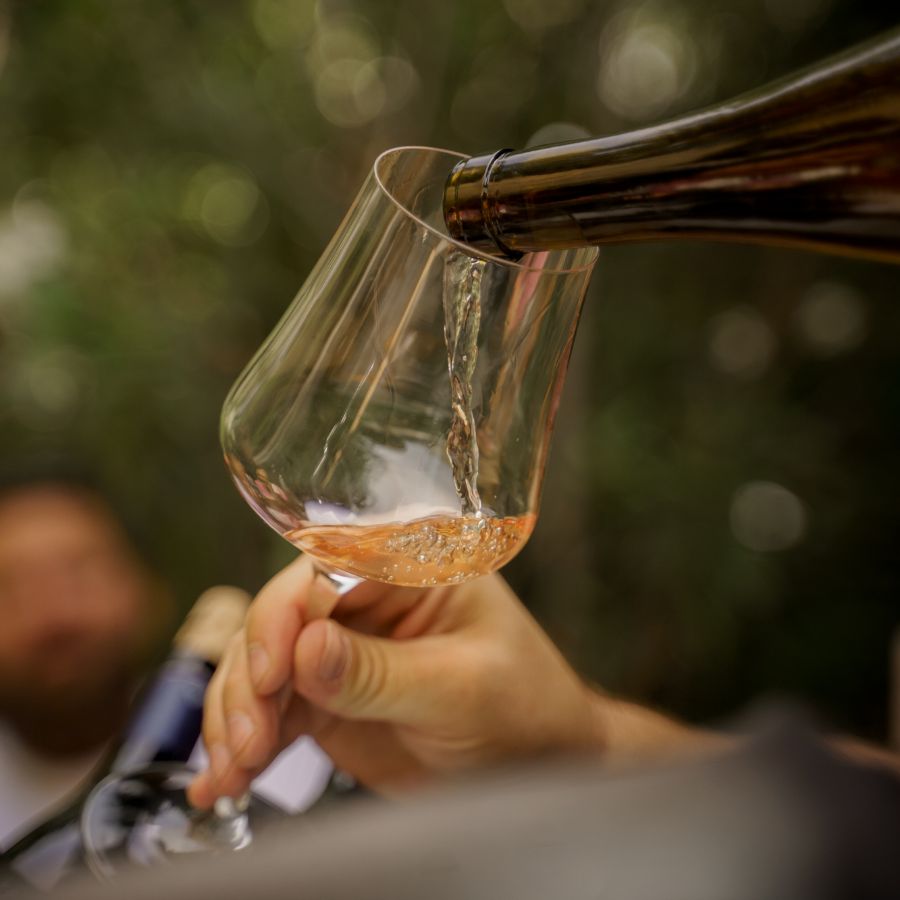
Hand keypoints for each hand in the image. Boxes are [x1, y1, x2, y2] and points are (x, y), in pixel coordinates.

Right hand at [187, 555, 597, 806]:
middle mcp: (367, 595)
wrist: (537, 762)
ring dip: (236, 716)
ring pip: (261, 665)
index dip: (282, 616)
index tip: (267, 675)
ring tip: (234, 769)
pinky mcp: (327, 696)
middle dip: (250, 679)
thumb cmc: (525, 705)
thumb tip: (305, 649)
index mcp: (411, 565)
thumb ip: (381, 672)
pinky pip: (271, 710)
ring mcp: (342, 647)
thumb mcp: (461, 687)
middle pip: (279, 617)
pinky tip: (222, 780)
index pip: (327, 569)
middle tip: (246, 740)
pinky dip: (242, 745)